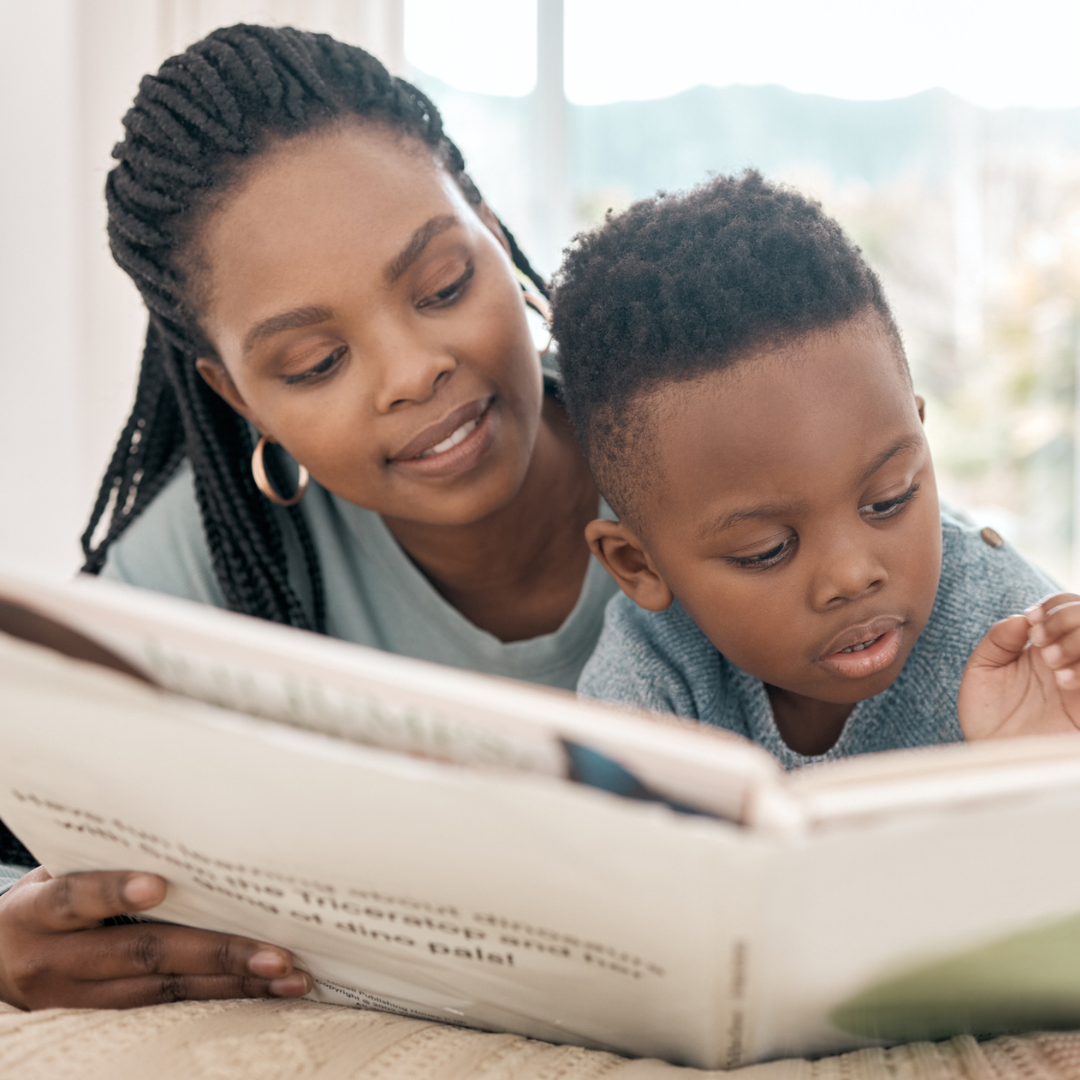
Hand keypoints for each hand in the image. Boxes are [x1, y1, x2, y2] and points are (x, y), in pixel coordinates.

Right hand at [0, 867, 311, 1008]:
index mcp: (37, 914)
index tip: (159, 884)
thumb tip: (179, 818)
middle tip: (275, 953)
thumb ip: (101, 856)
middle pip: (142, 954)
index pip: (75, 899)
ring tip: (286, 975)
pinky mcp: (102, 1018)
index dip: (115, 891)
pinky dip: (219, 996)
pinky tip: (263, 990)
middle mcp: (56, 961)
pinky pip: (167, 1005)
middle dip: (216, 953)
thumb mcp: (53, 873)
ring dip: (232, 983)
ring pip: (165, 990)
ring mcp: (79, 998)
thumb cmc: (40, 903)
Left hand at [958, 592, 1079, 740]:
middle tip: (1040, 638)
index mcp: (1046, 645)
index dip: (1054, 607)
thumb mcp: (982, 671)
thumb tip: (1022, 618)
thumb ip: (998, 640)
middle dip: (1067, 619)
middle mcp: (1071, 660)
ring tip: (1050, 660)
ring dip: (1078, 641)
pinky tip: (1063, 680)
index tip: (1031, 622)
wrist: (994, 759)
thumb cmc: (987, 716)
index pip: (1068, 607)